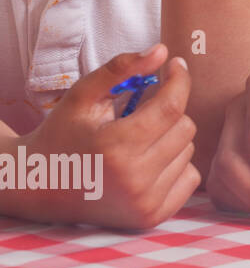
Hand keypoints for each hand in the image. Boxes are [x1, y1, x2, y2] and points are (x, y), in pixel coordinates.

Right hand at [20, 45, 198, 229]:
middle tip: (141, 112)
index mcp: (116, 147)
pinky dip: (175, 165)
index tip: (176, 65)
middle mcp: (134, 180)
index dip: (179, 79)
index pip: (171, 106)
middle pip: (185, 127)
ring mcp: (145, 202)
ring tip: (137, 140)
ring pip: (189, 151)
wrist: (40, 185)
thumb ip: (121, 69)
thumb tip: (161, 51)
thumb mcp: (83, 95)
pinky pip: (190, 177)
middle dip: (168, 111)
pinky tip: (147, 162)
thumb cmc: (62, 134)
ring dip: (170, 138)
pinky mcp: (152, 217)